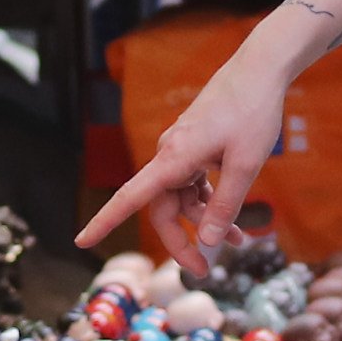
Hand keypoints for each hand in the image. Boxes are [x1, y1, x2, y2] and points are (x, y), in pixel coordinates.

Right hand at [82, 48, 295, 254]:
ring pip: (182, 199)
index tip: (82, 241)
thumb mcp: (245, 165)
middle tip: (205, 269)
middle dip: (182, 240)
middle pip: (162, 209)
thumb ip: (226, 205)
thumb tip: (208, 241)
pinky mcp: (195, 148)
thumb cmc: (252, 113)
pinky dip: (211, 202)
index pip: (130, 197)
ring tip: (241, 241)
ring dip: (205, 222)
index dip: (105, 221)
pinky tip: (234, 217)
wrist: (259, 70)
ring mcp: (182, 151)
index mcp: (173, 158)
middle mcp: (170, 155)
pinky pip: (194, 184)